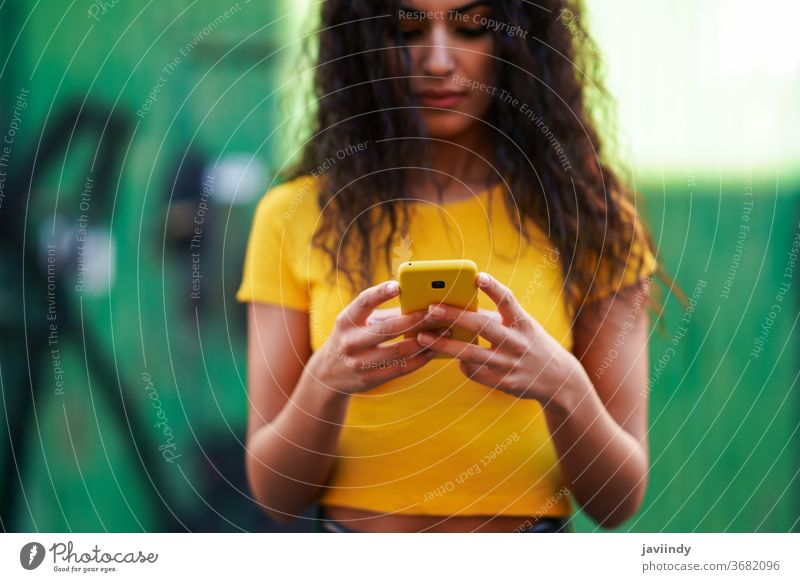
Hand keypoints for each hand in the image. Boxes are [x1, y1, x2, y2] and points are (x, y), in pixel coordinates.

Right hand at [308, 280, 446, 395]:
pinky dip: (421, 358)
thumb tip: (421, 301)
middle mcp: (350, 342)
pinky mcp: (370, 379)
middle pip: (387, 329)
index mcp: (346, 321)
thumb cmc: (352, 338)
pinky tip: (435, 349)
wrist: (329, 373)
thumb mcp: (357, 322)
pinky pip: (401, 368)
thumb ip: (385, 313)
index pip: (362, 303)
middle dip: (415, 319)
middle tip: (437, 311)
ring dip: (425, 341)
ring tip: (445, 331)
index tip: (398, 285)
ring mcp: (359, 363)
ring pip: (398, 351)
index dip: (379, 293)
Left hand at [415, 272, 582, 403]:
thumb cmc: (530, 343)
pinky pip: (474, 372)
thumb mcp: (522, 326)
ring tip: (421, 337)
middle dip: (454, 316)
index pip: (508, 300)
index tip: (477, 276)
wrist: (558, 379)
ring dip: (443, 345)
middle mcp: (517, 342)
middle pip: (482, 327)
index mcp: (522, 322)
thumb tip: (456, 309)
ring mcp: (510, 364)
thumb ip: (495, 319)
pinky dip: (461, 363)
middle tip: (431, 309)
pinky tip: (452, 358)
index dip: (493, 288)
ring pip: (470, 354)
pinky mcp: (503, 383)